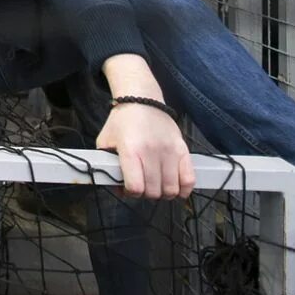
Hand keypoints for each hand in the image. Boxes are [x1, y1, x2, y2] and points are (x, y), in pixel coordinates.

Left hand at [98, 53, 193, 198]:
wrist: (142, 100)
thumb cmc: (122, 122)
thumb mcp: (105, 142)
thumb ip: (108, 167)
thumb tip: (118, 190)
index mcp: (130, 150)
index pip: (135, 187)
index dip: (130, 193)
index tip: (129, 187)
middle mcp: (151, 152)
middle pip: (153, 191)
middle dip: (146, 194)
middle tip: (142, 185)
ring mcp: (169, 151)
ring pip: (171, 189)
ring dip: (163, 193)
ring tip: (156, 184)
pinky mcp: (183, 149)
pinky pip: (189, 180)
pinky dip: (183, 189)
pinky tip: (175, 187)